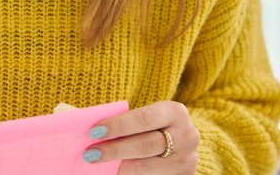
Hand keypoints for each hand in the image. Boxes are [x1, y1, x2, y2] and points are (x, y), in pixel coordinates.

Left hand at [82, 100, 199, 172]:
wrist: (179, 144)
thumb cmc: (154, 128)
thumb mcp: (147, 120)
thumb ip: (127, 124)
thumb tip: (94, 134)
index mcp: (175, 112)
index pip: (144, 118)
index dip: (118, 125)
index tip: (94, 132)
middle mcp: (187, 135)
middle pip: (146, 144)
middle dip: (115, 150)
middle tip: (90, 153)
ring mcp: (188, 159)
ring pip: (148, 167)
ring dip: (120, 168)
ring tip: (99, 167)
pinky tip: (116, 173)